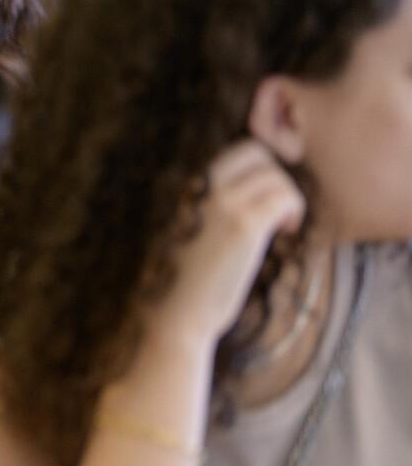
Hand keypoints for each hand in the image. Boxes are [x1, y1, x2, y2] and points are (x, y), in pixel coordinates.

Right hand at [148, 140, 305, 350]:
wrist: (173, 315)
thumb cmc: (179, 282)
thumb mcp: (186, 230)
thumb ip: (207, 206)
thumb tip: (244, 193)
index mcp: (184, 186)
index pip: (231, 153)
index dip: (257, 170)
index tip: (263, 197)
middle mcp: (200, 186)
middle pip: (253, 151)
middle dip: (273, 175)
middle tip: (275, 208)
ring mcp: (221, 203)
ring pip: (273, 172)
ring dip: (287, 195)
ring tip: (282, 225)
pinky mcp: (243, 225)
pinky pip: (285, 196)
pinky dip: (294, 210)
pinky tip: (286, 232)